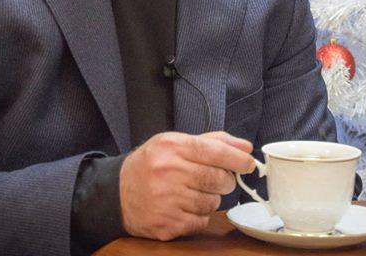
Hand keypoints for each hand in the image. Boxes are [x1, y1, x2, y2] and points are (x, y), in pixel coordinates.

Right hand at [119, 131, 254, 240]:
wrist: (116, 193)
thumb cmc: (151, 165)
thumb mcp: (174, 143)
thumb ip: (211, 142)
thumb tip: (245, 147)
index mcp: (171, 147)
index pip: (214, 151)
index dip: (237, 159)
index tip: (249, 163)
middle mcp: (168, 172)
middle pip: (218, 179)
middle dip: (225, 181)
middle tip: (218, 179)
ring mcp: (167, 201)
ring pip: (212, 202)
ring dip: (210, 198)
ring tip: (193, 192)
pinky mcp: (167, 224)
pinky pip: (201, 221)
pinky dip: (199, 215)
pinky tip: (184, 206)